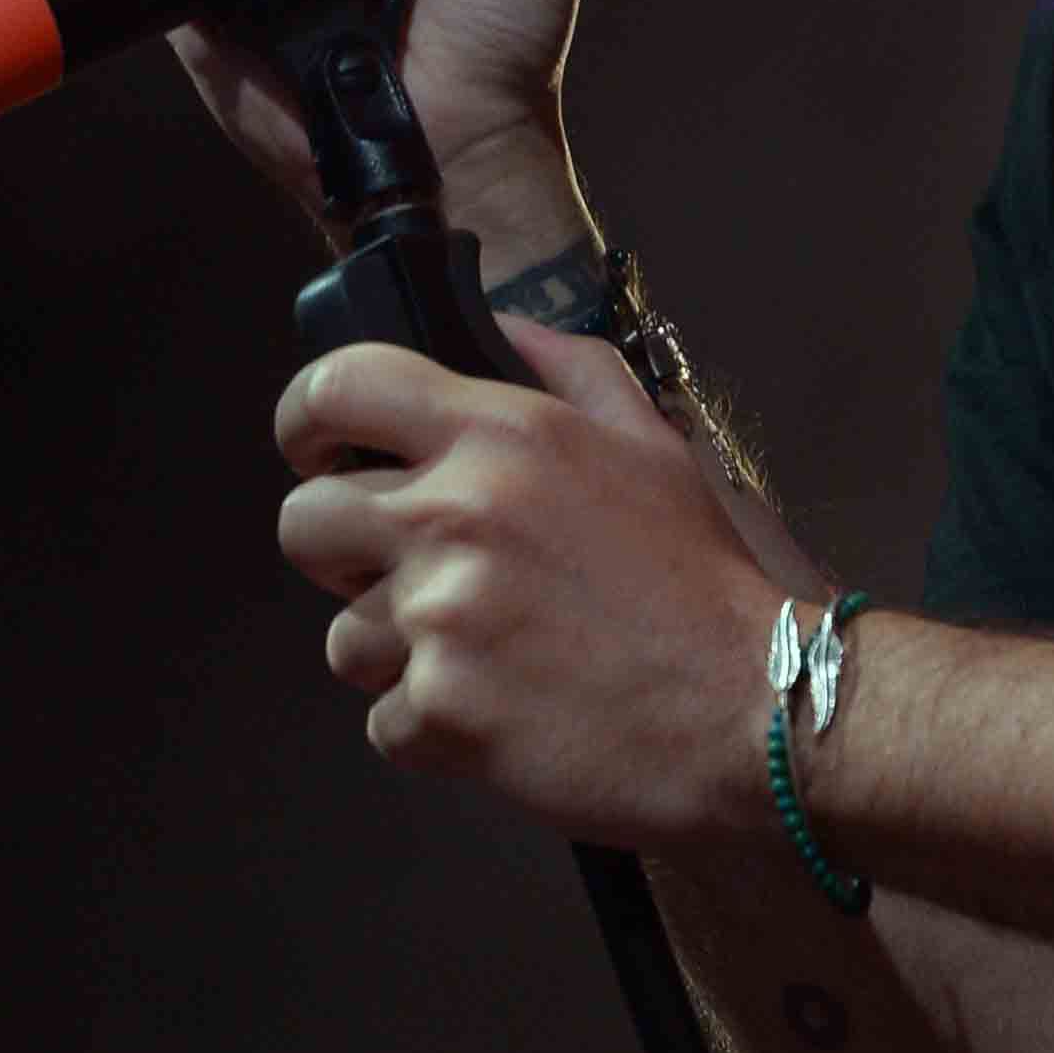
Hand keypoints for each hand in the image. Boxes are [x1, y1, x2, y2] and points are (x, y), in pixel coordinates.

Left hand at [276, 313, 779, 853]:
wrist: (749, 706)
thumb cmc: (701, 580)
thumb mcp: (651, 443)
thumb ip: (566, 368)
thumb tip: (500, 325)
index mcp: (501, 436)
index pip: (339, 386)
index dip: (305, 418)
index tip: (317, 449)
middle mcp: (453, 515)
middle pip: (304, 521)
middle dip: (341, 551)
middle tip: (406, 572)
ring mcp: (438, 618)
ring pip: (344, 636)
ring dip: (399, 651)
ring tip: (489, 655)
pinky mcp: (439, 712)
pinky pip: (386, 720)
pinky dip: (434, 727)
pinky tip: (507, 711)